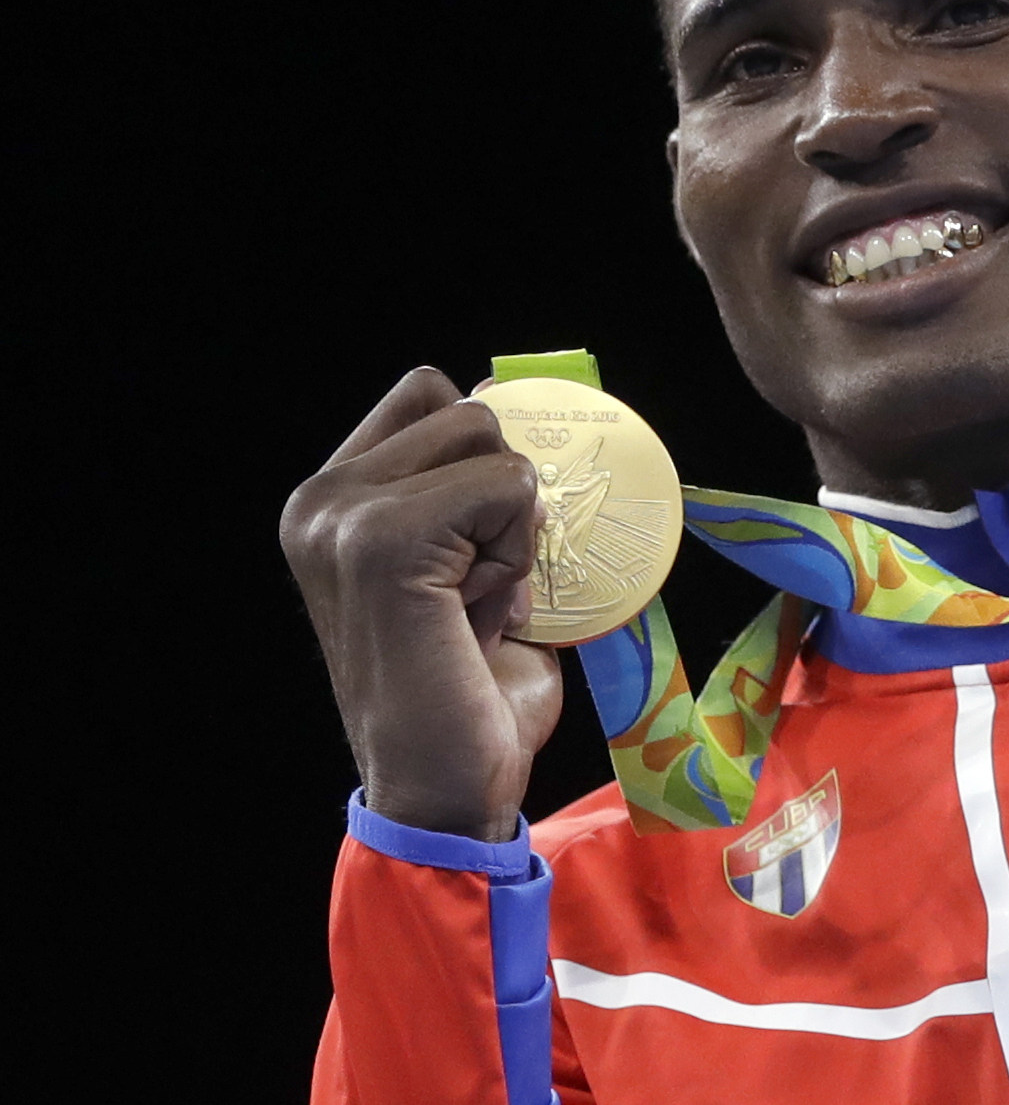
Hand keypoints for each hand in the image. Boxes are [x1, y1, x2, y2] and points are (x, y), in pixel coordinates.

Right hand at [281, 367, 562, 840]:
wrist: (448, 787)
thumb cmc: (471, 690)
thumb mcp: (474, 564)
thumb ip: (479, 489)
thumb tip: (506, 395)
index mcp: (332, 500)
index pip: (429, 391)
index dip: (484, 457)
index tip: (474, 549)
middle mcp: (320, 499)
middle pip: (469, 410)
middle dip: (503, 498)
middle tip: (475, 589)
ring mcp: (342, 516)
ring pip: (491, 442)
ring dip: (513, 528)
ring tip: (475, 604)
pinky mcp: (382, 538)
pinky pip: (507, 487)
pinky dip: (518, 553)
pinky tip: (479, 617)